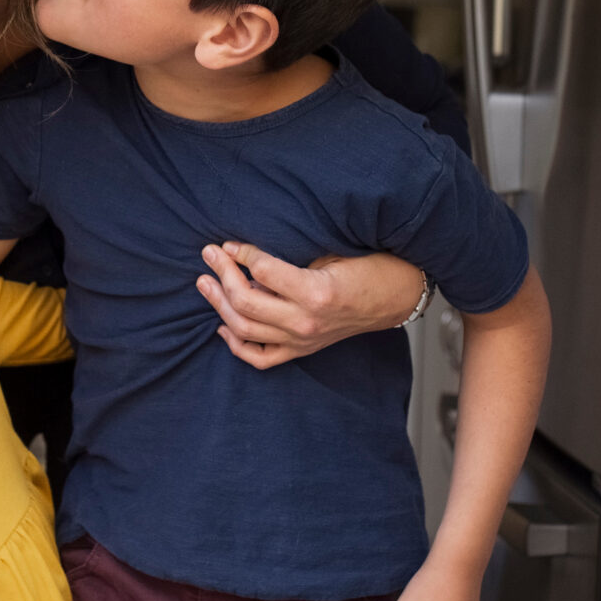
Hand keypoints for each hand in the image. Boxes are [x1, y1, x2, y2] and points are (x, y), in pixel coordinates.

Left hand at [196, 244, 425, 368]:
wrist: (394, 297)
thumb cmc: (368, 268)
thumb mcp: (331, 253)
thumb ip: (291, 259)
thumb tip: (247, 254)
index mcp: (316, 293)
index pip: (262, 271)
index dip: (241, 253)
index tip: (229, 242)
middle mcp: (306, 322)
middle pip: (246, 302)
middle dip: (222, 274)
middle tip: (209, 254)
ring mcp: (302, 340)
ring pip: (244, 329)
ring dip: (219, 304)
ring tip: (205, 282)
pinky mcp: (301, 350)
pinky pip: (260, 357)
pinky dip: (236, 344)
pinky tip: (222, 324)